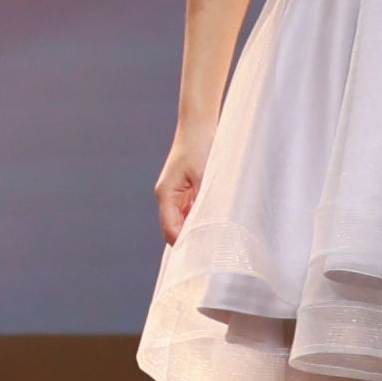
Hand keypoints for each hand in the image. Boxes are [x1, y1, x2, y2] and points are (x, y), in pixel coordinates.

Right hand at [154, 126, 211, 243]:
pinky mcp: (186, 189)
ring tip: (215, 239)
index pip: (170, 230)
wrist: (198, 125)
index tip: (202, 255)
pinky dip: (200, 218)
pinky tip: (215, 222)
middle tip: (212, 251)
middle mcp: (167, 197)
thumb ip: (203, 203)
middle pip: (175, 229)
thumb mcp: (204, 177)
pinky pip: (190, 211)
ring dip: (196, 229)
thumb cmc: (199, 147)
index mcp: (166, 195)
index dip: (184, 244)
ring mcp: (176, 194)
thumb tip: (208, 227)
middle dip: (190, 239)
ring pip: (183, 222)